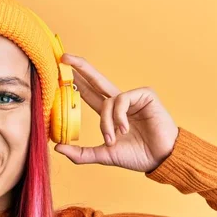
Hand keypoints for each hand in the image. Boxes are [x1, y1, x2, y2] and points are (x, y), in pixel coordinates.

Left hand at [54, 54, 178, 172]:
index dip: (76, 83)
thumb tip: (56, 147)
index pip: (89, 93)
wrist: (160, 159)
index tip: (61, 72)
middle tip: (64, 57)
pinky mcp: (145, 95)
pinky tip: (125, 129)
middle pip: (96, 80)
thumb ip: (81, 153)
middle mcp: (120, 102)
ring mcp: (133, 97)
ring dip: (106, 122)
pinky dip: (119, 116)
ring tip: (112, 139)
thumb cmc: (136, 156)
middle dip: (80, 68)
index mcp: (110, 113)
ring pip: (107, 101)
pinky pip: (121, 100)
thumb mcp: (103, 155)